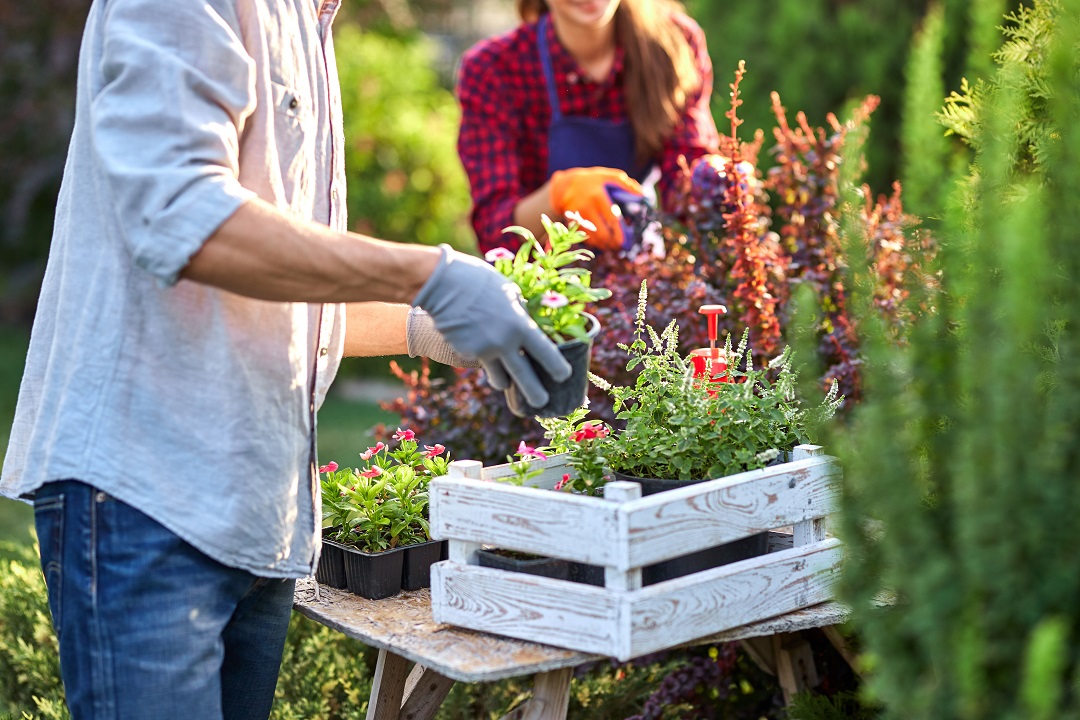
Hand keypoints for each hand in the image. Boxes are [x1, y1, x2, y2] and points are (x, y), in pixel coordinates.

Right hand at [412, 245, 571, 406]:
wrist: (442, 283)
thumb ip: (520, 315)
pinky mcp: (466, 353)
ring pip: (500, 381)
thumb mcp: (509, 293)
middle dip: (536, 395)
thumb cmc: (480, 282)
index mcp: (521, 325)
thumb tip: (528, 329)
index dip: (558, 369)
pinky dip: (486, 363)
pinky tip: (481, 348)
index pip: (547, 354)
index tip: (563, 376)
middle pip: (525, 379)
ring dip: (505, 382)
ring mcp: (484, 351)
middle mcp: (504, 342)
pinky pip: (482, 365)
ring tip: (508, 382)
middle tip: (542, 403)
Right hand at [549, 167, 643, 249]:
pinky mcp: (572, 223)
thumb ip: (626, 184)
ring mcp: (578, 217)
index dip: (620, 232)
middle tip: (620, 245)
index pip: (612, 219)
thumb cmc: (592, 181)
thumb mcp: (608, 176)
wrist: (565, 186)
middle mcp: (587, 207)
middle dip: (612, 242)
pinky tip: (601, 242)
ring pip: (593, 238)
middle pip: (602, 232)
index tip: (626, 240)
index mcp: (598, 196)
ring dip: (604, 245)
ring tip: (612, 245)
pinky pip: (585, 238)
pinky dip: (594, 243)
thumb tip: (641, 195)